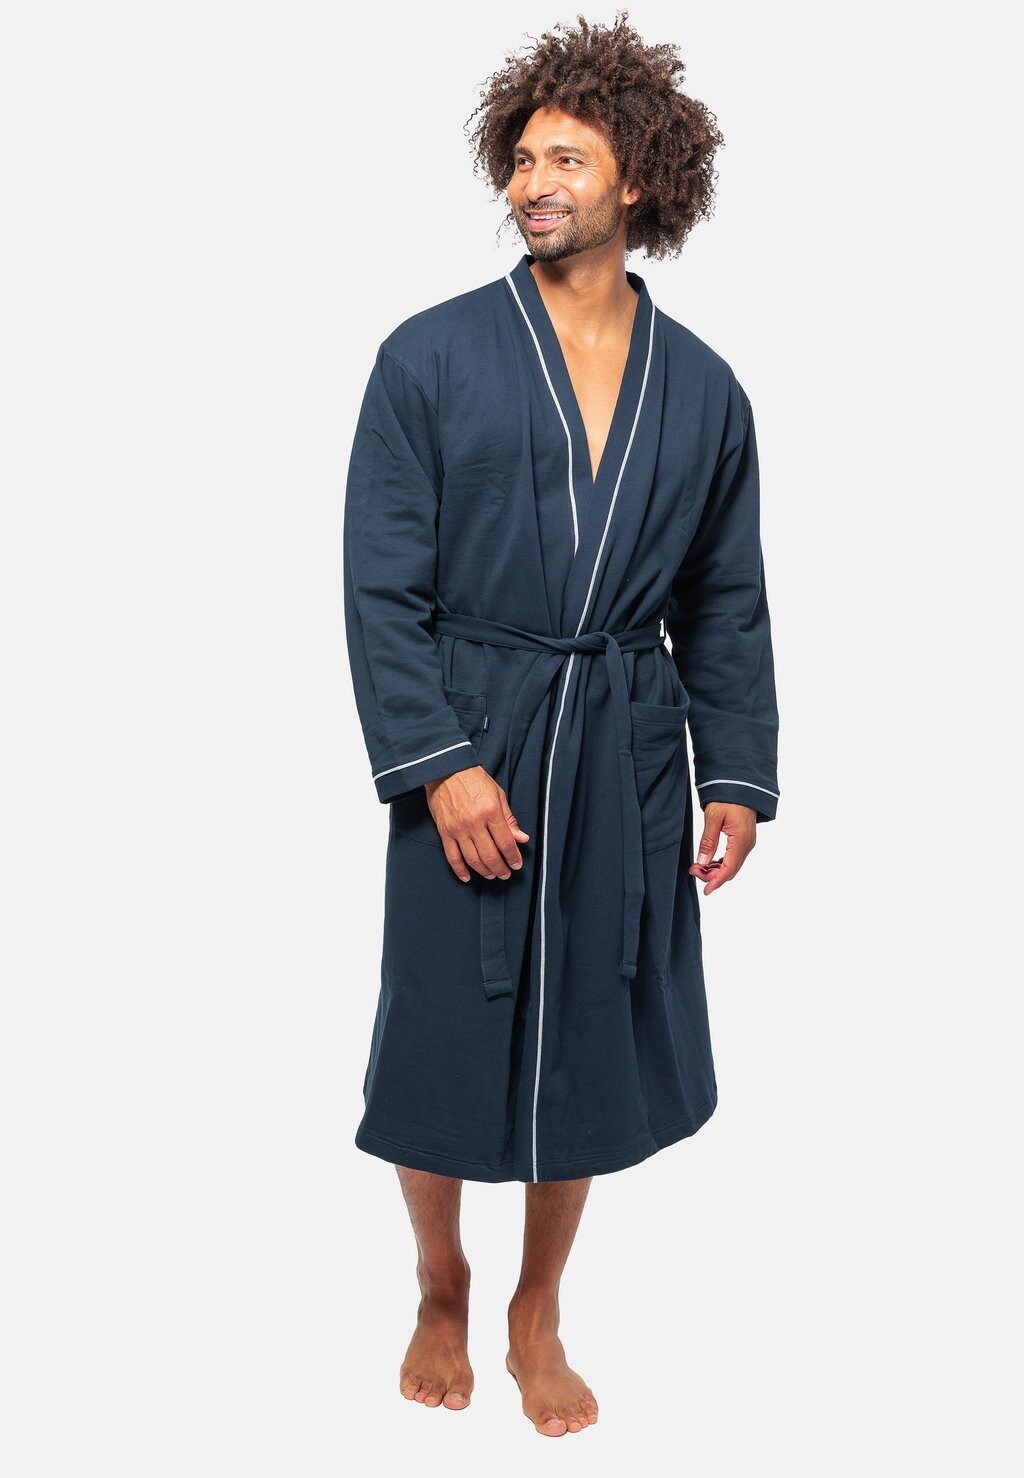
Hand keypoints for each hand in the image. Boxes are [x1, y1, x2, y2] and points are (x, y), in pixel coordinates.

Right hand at [424, 766, 529, 882]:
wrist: (446, 769)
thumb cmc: (474, 779)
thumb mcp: (498, 794)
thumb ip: (509, 819)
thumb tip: (521, 838)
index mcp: (491, 811)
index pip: (506, 842)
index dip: (513, 857)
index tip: (517, 864)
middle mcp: (474, 823)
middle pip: (490, 855)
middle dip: (500, 869)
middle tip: (506, 874)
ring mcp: (458, 829)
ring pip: (473, 860)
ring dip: (484, 871)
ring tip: (491, 875)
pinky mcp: (444, 832)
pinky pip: (452, 857)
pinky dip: (460, 870)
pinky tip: (467, 877)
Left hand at [688, 802, 755, 894]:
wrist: (741, 785)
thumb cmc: (728, 797)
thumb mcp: (714, 817)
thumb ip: (708, 841)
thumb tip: (702, 863)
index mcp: (741, 841)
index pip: (729, 869)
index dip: (716, 882)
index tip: (705, 890)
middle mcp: (747, 845)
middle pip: (730, 870)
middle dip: (712, 876)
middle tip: (693, 870)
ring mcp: (747, 843)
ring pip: (732, 865)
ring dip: (716, 870)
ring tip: (697, 866)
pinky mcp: (744, 839)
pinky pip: (733, 857)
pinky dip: (721, 863)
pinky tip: (709, 861)